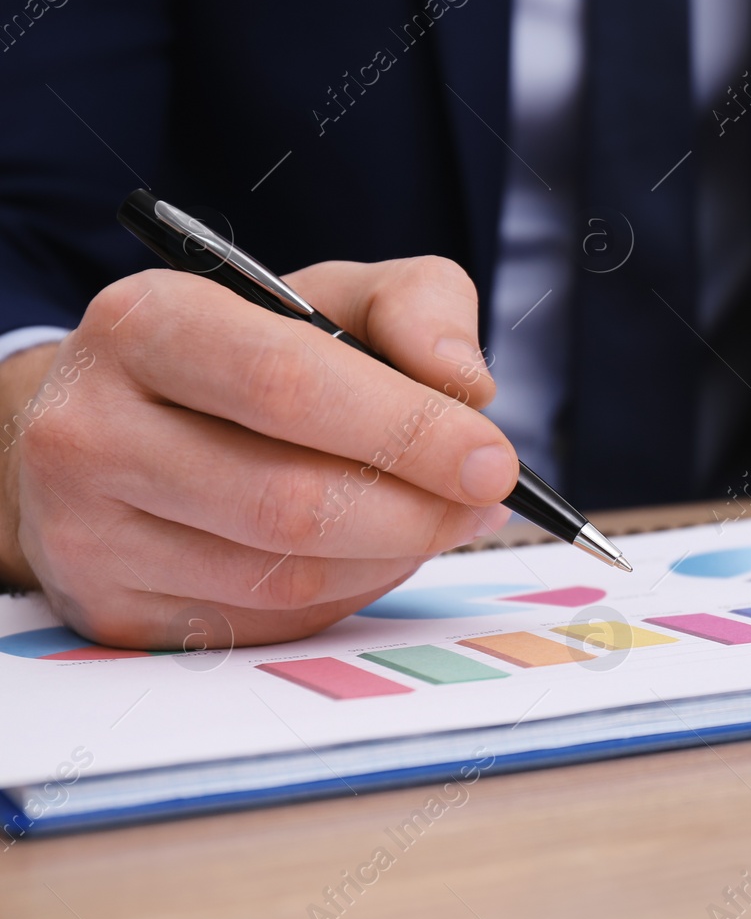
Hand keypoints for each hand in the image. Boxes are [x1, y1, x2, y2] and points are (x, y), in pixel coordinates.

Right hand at [0, 257, 514, 648]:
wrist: (108, 425)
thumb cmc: (244, 357)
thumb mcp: (331, 298)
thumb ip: (416, 306)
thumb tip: (468, 383)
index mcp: (146, 323)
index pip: (287, 384)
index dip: (407, 430)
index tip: (493, 459)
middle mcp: (91, 428)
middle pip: (289, 499)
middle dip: (417, 509)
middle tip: (484, 500)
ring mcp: (89, 531)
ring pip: (285, 574)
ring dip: (393, 554)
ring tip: (437, 518)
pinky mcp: (114, 609)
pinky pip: (266, 620)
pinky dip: (347, 591)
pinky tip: (371, 551)